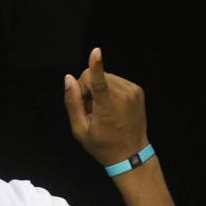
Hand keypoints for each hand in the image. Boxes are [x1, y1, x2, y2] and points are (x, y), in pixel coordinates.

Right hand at [63, 48, 148, 166]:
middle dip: (87, 89)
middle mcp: (122, 96)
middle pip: (94, 77)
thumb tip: (68, 79)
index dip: (95, 66)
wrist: (131, 154)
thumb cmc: (102, 145)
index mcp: (107, 108)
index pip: (99, 82)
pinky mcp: (137, 90)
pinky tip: (111, 107)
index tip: (96, 51)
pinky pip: (115, 81)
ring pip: (105, 77)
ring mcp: (132, 92)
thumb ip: (72, 103)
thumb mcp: (79, 130)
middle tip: (89, 109)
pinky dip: (109, 90)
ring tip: (102, 110)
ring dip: (98, 90)